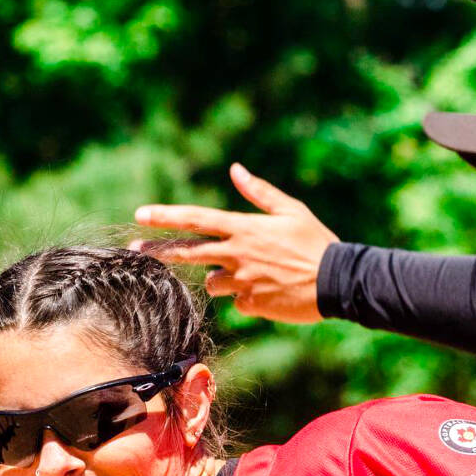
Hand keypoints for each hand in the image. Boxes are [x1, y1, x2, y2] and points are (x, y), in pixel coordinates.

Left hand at [133, 163, 337, 322]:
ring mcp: (243, 281)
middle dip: (159, 250)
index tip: (141, 214)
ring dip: (222, 278)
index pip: (197, 219)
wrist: (338, 282)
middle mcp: (237, 254)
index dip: (166, 216)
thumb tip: (236, 171)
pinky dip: (247, 297)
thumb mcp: (291, 211)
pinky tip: (271, 292)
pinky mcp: (252, 304)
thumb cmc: (317, 243)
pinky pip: (237, 302)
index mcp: (245, 228)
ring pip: (213, 282)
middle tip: (136, 248)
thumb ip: (260, 193)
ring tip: (254, 274)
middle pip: (188, 253)